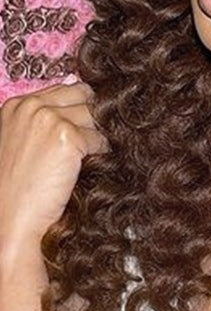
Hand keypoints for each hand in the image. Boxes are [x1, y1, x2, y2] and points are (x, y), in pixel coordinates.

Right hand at [0, 78, 108, 247]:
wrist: (10, 220)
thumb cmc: (17, 187)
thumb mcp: (21, 140)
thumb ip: (44, 118)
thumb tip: (86, 95)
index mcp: (17, 104)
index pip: (67, 90)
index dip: (80, 108)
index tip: (83, 127)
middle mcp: (32, 106)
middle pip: (84, 97)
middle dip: (91, 118)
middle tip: (90, 142)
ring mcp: (50, 120)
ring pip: (95, 118)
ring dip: (97, 136)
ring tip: (87, 157)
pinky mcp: (68, 137)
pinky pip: (101, 139)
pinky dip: (100, 153)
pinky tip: (86, 168)